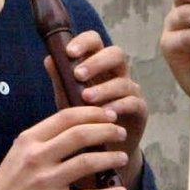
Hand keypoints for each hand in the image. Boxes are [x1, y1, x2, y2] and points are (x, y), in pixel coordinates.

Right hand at [0, 105, 130, 189]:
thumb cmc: (11, 179)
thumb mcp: (20, 150)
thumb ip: (44, 136)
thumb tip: (78, 121)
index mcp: (29, 140)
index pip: (65, 117)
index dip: (92, 113)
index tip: (108, 114)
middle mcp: (36, 158)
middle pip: (79, 135)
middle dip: (106, 131)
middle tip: (121, 132)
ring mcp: (45, 182)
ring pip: (87, 163)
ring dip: (110, 158)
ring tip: (123, 157)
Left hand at [49, 31, 145, 189]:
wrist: (102, 148)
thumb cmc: (83, 116)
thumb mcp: (67, 97)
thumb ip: (61, 79)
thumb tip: (49, 59)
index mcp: (98, 64)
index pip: (95, 42)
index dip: (84, 42)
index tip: (69, 52)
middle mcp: (117, 73)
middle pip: (116, 54)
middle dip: (97, 62)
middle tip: (78, 74)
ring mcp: (130, 90)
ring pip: (123, 81)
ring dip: (104, 88)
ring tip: (86, 98)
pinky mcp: (140, 109)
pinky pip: (133, 102)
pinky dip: (118, 106)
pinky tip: (105, 113)